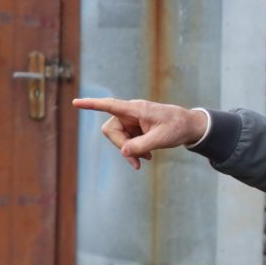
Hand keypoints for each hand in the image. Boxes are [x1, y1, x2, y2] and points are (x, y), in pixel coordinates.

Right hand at [73, 97, 206, 170]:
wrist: (190, 126)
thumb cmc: (177, 127)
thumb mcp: (161, 139)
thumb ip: (142, 146)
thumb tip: (124, 153)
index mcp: (136, 109)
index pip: (110, 105)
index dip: (92, 105)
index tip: (75, 103)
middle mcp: (130, 113)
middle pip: (111, 130)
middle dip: (121, 146)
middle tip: (136, 161)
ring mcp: (132, 121)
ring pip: (119, 138)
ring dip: (129, 151)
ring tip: (144, 162)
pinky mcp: (136, 128)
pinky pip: (127, 141)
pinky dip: (134, 151)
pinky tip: (146, 159)